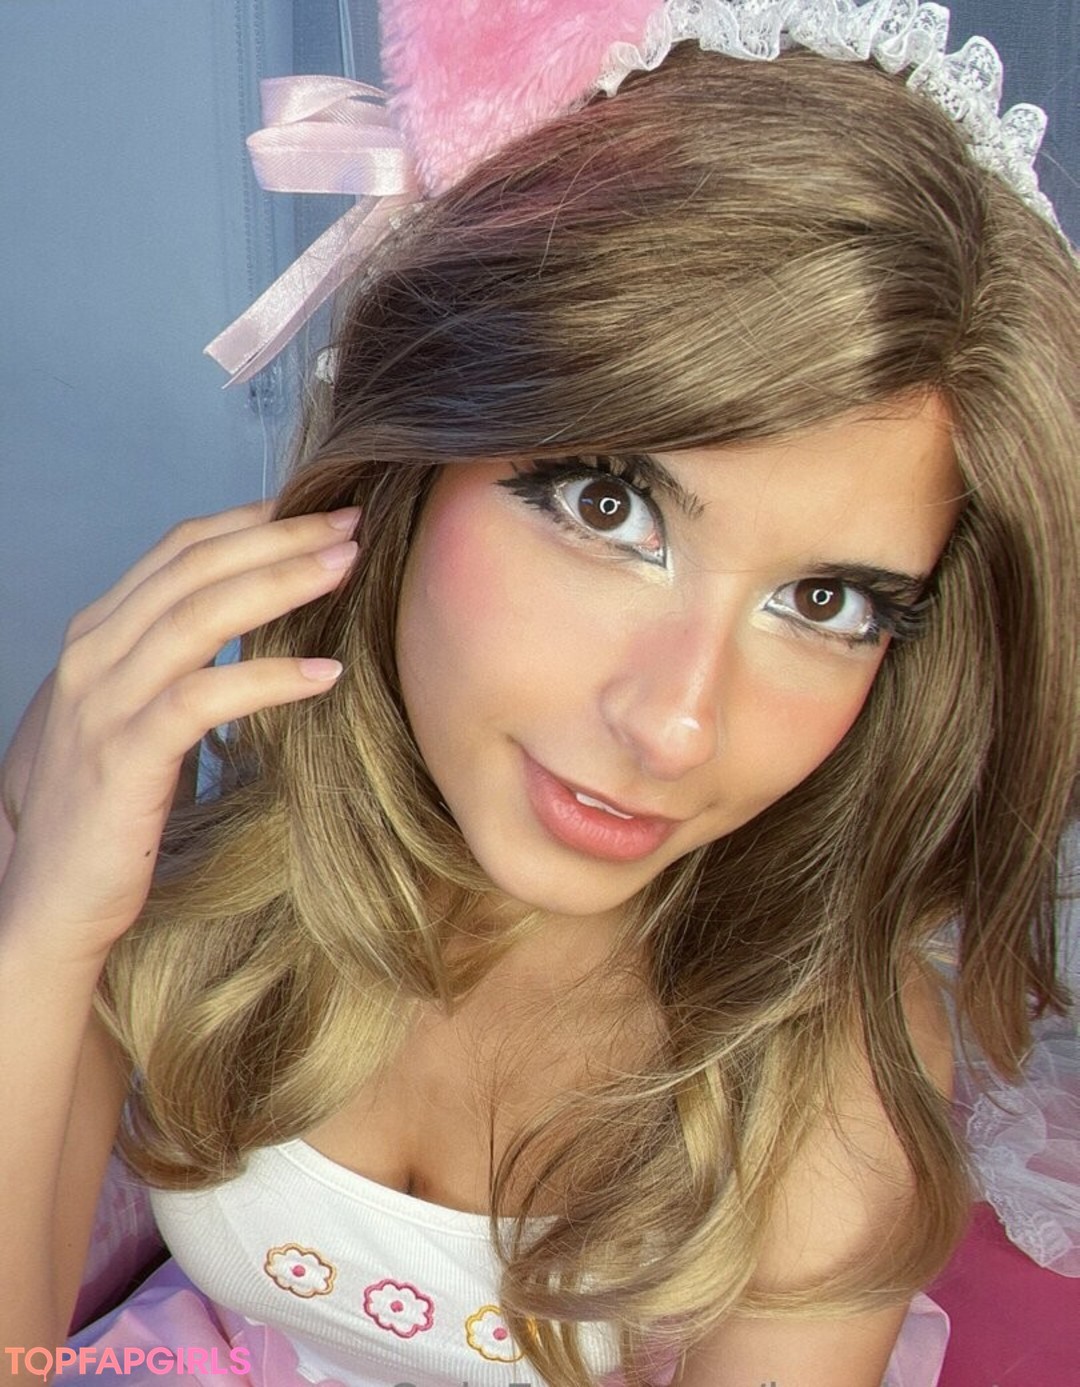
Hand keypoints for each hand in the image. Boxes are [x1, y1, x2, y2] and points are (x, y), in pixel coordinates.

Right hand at [0, 501, 357, 963]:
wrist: (47, 896)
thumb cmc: (105, 808)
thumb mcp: (132, 714)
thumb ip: (174, 662)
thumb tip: (254, 626)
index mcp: (98, 635)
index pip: (179, 549)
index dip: (251, 521)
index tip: (315, 508)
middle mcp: (94, 654)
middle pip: (196, 567)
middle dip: (278, 538)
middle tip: (349, 523)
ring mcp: (104, 702)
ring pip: (199, 616)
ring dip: (281, 584)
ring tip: (347, 568)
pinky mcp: (126, 756)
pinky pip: (205, 697)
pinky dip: (269, 679)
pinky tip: (326, 675)